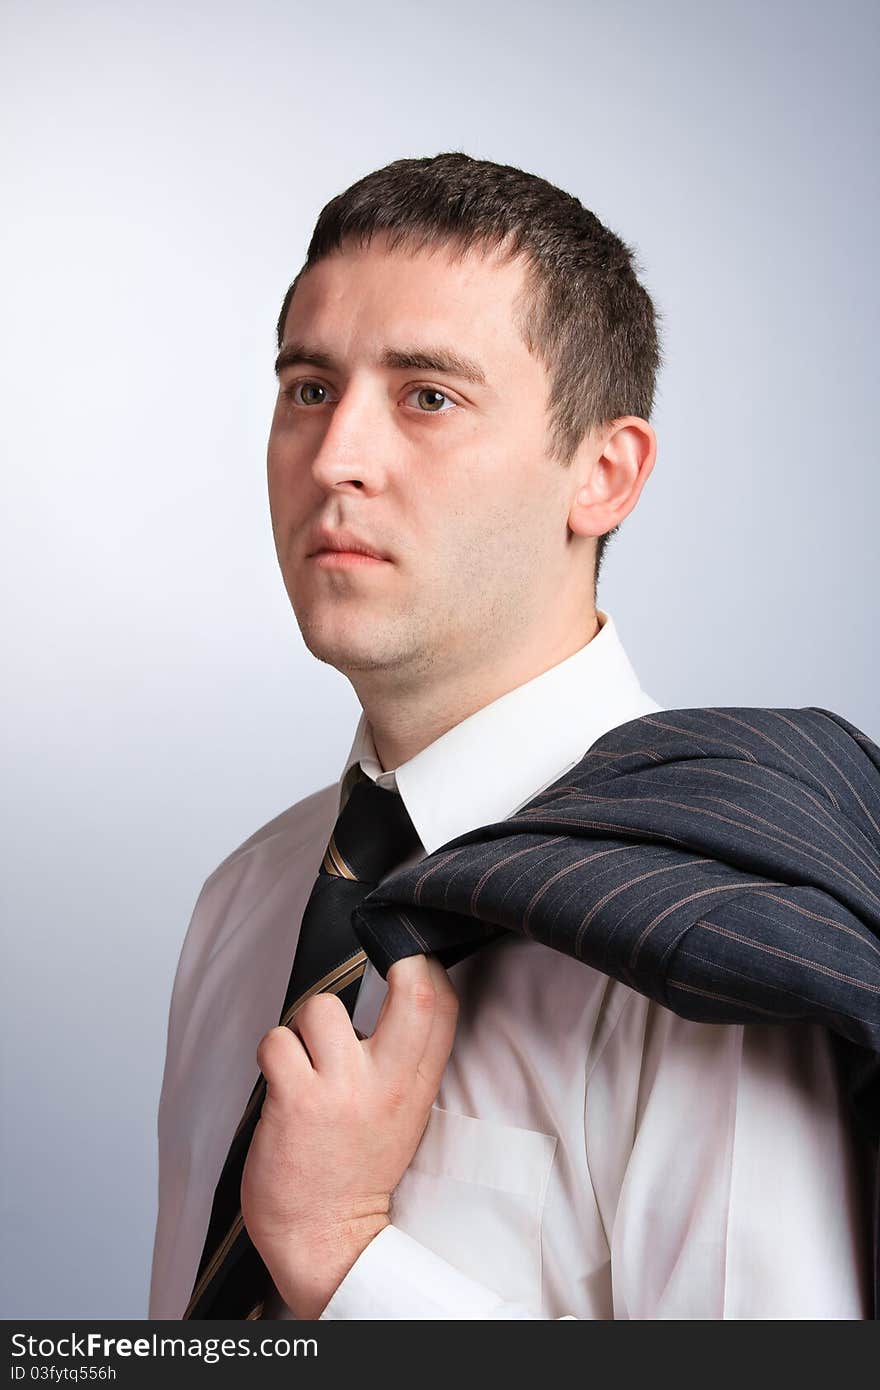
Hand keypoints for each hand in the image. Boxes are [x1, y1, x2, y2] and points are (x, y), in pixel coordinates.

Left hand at [240, 953, 458, 1318]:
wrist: (326, 1239)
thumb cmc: (357, 1169)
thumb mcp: (404, 1114)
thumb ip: (407, 1060)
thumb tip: (402, 990)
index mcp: (417, 1085)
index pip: (442, 1006)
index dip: (427, 965)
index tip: (407, 957)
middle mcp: (387, 1083)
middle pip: (413, 991)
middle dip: (396, 960)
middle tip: (377, 967)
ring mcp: (342, 1091)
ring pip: (320, 1008)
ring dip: (302, 1025)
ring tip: (305, 1057)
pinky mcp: (296, 1102)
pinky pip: (276, 1041)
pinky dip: (272, 1053)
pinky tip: (281, 1080)